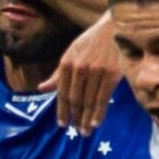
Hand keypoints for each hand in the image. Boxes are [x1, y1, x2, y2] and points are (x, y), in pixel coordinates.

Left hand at [50, 13, 123, 133]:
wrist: (117, 26)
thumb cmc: (93, 41)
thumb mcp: (72, 53)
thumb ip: (58, 73)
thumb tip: (42, 88)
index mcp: (67, 62)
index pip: (62, 92)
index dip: (62, 110)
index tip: (62, 124)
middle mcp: (79, 68)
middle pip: (75, 99)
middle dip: (75, 117)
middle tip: (76, 131)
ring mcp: (95, 72)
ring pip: (89, 101)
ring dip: (86, 119)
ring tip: (85, 131)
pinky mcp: (110, 74)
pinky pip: (102, 98)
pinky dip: (98, 113)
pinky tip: (95, 123)